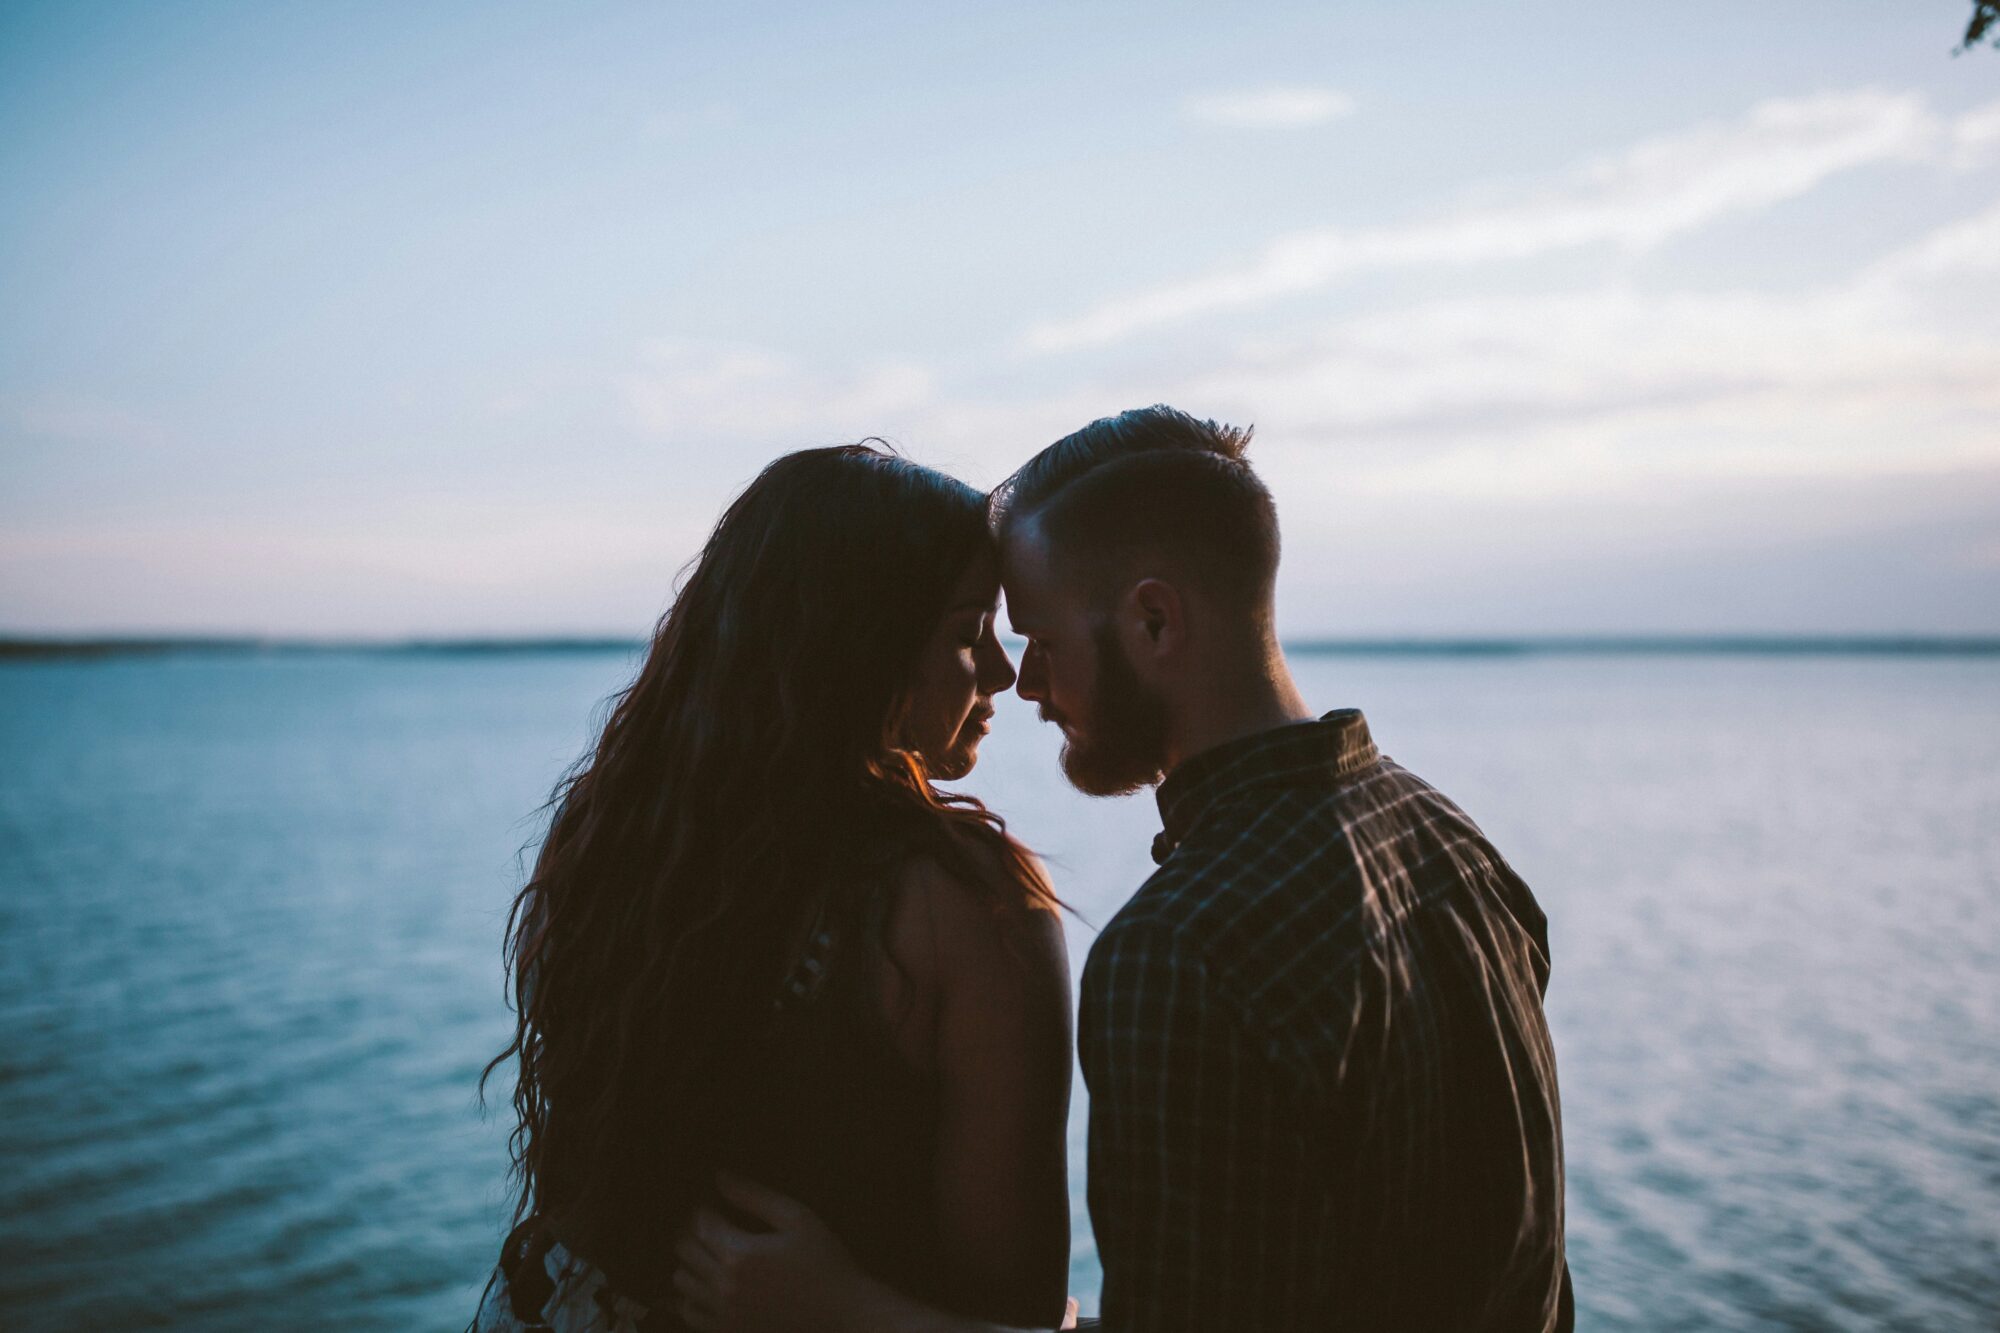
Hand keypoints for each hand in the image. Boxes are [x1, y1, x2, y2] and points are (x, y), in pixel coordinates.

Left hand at [672, 1172, 870, 1332]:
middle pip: (686, 1250)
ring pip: (682, 1280)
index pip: (700, 1224)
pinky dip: (692, 1294)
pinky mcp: (728, 1332)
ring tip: (712, 1253)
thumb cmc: (824, 1261)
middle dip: (695, 1232)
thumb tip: (720, 1176)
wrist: (842, 1314)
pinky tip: (712, 1283)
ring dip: (692, 1262)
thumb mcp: (797, 1219)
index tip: (714, 1207)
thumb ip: (754, 1196)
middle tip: (713, 1227)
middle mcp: (725, 1286)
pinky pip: (690, 1311)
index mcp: (741, 1254)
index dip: (704, 1210)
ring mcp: (724, 1313)